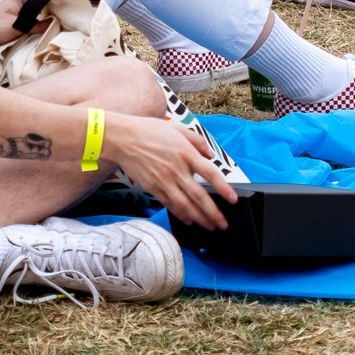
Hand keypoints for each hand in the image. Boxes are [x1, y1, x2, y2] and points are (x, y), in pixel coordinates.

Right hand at [103, 112, 238, 229]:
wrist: (122, 138)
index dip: (224, 188)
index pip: (211, 174)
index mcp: (186, 153)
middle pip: (200, 196)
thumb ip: (197, 141)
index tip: (233, 200)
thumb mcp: (177, 128)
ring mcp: (165, 181)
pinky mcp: (153, 188)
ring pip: (186, 205)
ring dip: (200, 218)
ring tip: (210, 226)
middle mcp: (177, 169)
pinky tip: (189, 220)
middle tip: (223, 224)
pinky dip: (181, 214)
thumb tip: (210, 155)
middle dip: (214, 213)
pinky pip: (170, 205)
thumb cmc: (148, 130)